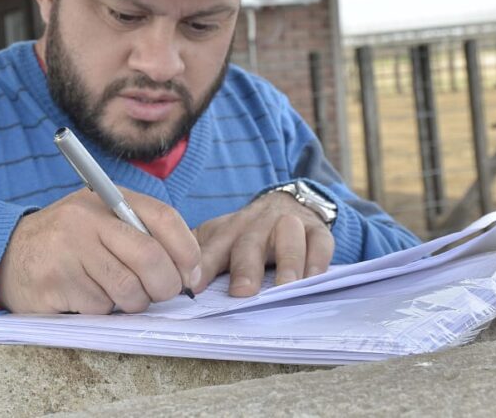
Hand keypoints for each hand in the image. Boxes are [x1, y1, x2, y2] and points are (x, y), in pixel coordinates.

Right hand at [0, 188, 201, 313]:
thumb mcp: (101, 220)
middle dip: (165, 286)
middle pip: (149, 258)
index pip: (163, 217)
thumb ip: (141, 234)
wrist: (8, 253)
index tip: (192, 274)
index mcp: (107, 199)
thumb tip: (189, 271)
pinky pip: (99, 307)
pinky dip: (102, 310)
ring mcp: (67, 250)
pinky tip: (86, 296)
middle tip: (161, 294)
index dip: (186, 250)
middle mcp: (87, 219)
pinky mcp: (54, 282)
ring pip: (128, 289)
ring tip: (119, 295)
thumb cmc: (69, 241)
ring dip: (133, 303)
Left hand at [193, 191, 334, 296]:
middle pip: (249, 243)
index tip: (194, 289)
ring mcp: (289, 225)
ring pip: (288, 237)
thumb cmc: (249, 233)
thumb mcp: (222, 240)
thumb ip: (203, 259)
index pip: (212, 249)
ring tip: (286, 287)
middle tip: (242, 292)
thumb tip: (176, 284)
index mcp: (228, 231)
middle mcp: (257, 225)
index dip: (204, 267)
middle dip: (245, 267)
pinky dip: (317, 260)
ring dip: (287, 262)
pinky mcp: (317, 231)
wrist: (288, 202)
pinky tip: (313, 278)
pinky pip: (320, 242)